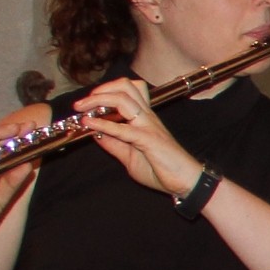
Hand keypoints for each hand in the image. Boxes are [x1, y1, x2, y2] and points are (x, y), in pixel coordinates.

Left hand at [79, 76, 204, 200]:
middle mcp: (147, 117)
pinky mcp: (148, 139)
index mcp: (144, 118)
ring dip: (98, 101)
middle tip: (81, 104)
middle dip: (99, 91)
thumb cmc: (163, 170)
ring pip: (123, 98)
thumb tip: (95, 134)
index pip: (126, 92)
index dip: (104, 92)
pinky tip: (89, 125)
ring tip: (82, 110)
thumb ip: (114, 144)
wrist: (187, 182)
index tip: (86, 105)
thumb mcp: (130, 157)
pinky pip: (123, 128)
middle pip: (124, 87)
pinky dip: (103, 124)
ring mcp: (148, 126)